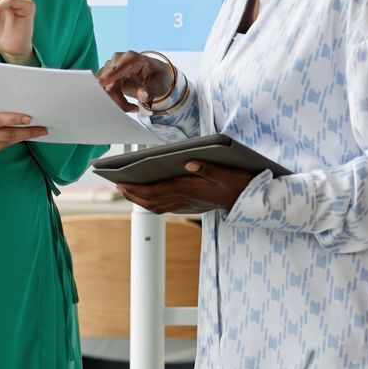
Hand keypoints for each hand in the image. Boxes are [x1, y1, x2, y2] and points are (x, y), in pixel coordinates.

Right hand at [0, 103, 48, 158]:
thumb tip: (11, 105)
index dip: (15, 119)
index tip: (30, 118)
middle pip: (7, 135)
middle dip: (27, 132)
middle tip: (43, 129)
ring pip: (5, 143)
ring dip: (21, 137)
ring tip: (35, 132)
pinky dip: (9, 141)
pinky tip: (18, 136)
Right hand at [96, 51, 176, 113]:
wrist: (156, 75)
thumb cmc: (158, 77)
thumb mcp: (160, 85)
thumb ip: (151, 91)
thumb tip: (142, 96)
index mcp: (132, 58)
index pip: (116, 69)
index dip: (106, 77)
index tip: (98, 85)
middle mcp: (118, 60)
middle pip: (107, 81)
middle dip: (116, 99)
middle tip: (131, 109)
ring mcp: (112, 68)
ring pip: (105, 88)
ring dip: (117, 101)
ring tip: (133, 107)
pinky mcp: (109, 77)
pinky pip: (106, 92)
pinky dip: (116, 101)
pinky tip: (128, 104)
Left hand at [115, 160, 257, 213]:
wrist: (249, 199)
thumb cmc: (237, 183)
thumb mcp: (225, 171)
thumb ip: (206, 166)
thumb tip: (188, 161)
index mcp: (188, 188)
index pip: (154, 191)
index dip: (135, 189)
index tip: (121, 183)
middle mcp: (185, 199)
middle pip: (151, 201)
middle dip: (132, 195)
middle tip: (119, 186)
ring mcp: (187, 204)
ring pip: (157, 206)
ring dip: (140, 200)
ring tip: (129, 190)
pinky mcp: (191, 205)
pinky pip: (166, 207)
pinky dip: (153, 203)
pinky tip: (149, 197)